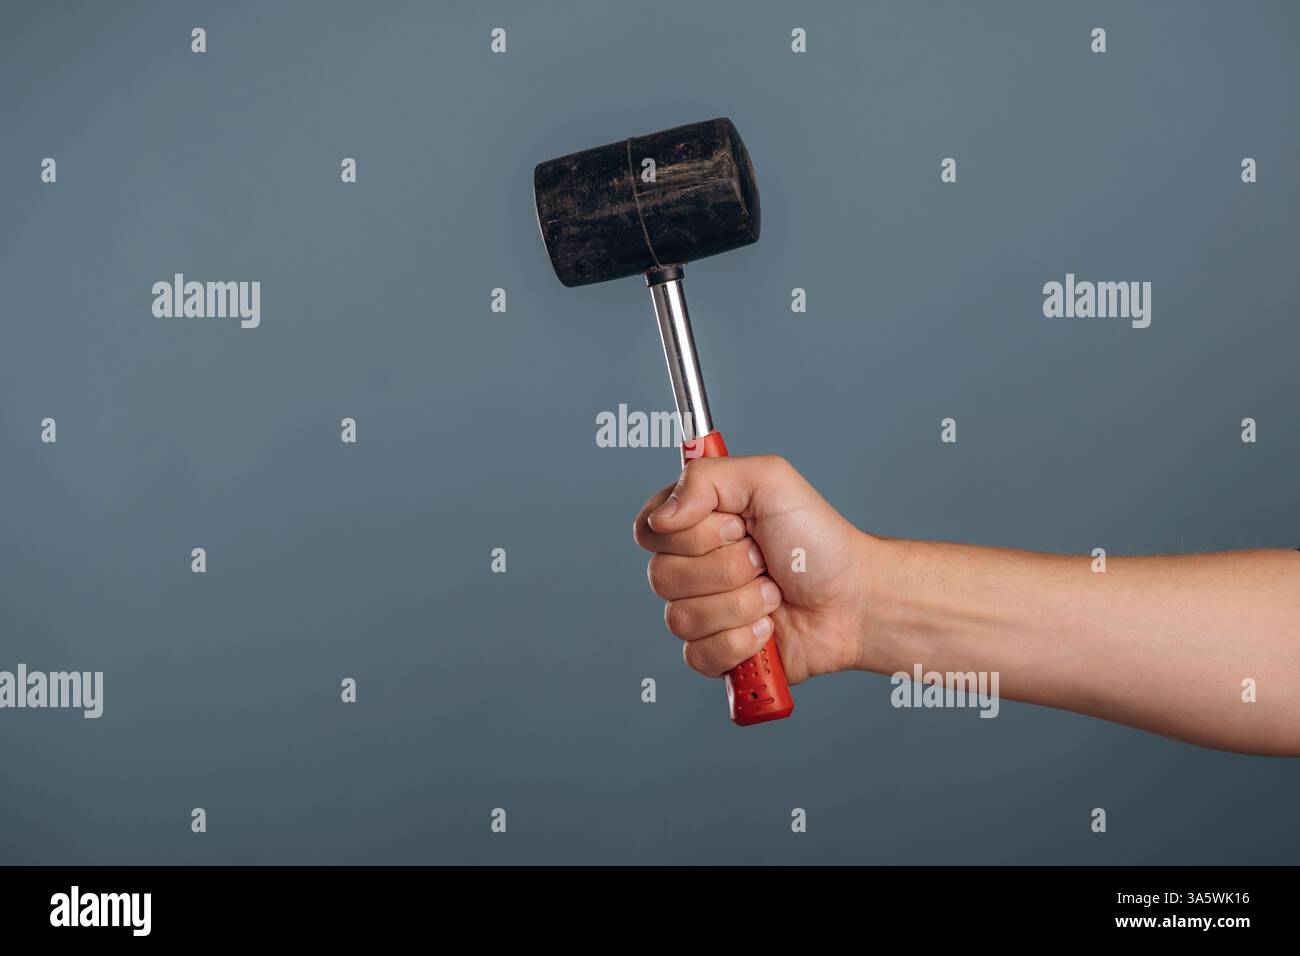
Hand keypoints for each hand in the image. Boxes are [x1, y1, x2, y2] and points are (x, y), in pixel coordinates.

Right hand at [633, 455, 871, 684]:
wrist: (854, 598)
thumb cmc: (816, 539)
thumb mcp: (768, 480)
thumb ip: (705, 477)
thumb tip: (662, 516)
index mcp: (693, 524)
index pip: (650, 531)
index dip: (691, 534)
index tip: (736, 527)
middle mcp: (690, 567)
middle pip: (662, 577)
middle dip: (727, 569)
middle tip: (763, 560)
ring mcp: (701, 612)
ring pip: (681, 619)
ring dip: (740, 605)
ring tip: (772, 595)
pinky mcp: (716, 653)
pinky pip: (698, 655)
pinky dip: (741, 641)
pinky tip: (768, 629)